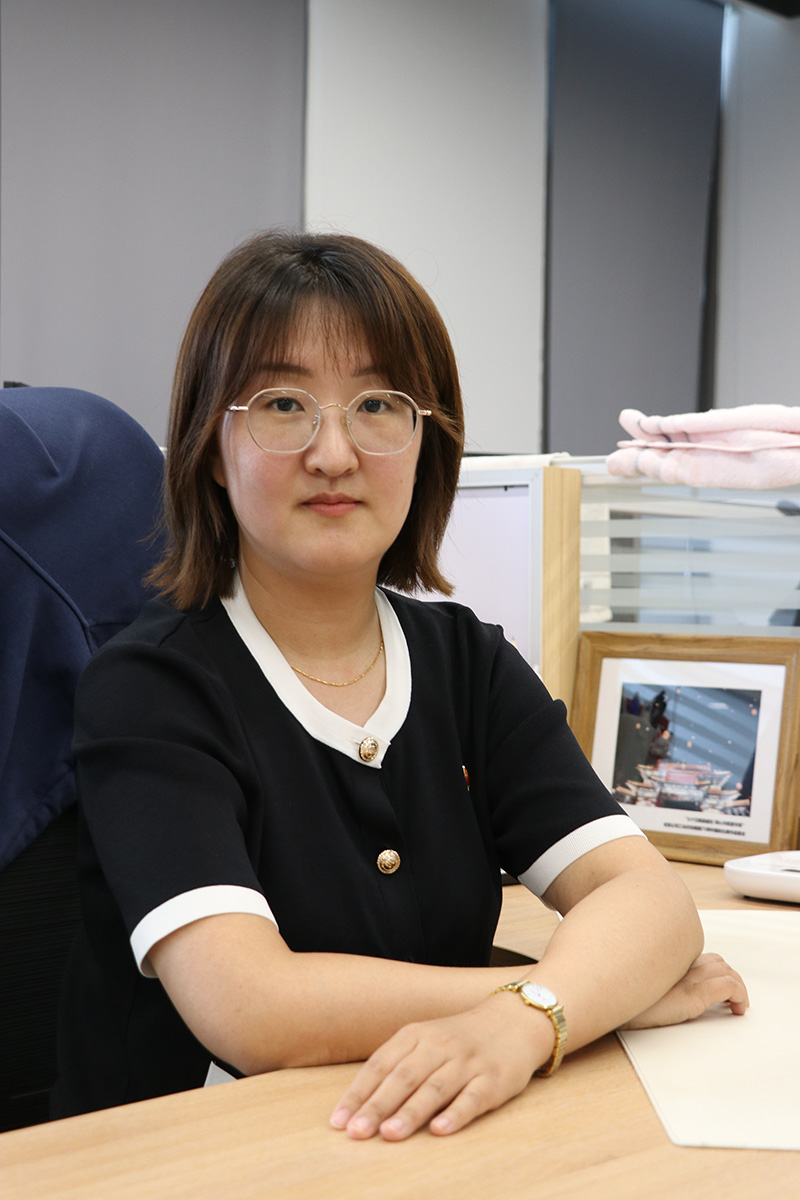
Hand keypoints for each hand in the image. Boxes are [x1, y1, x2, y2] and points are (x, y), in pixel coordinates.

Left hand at [329, 997, 549, 1140]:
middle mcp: (440, 1045)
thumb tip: (360, 1102)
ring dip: (410, 1112)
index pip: (381, 1065)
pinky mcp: (494, 1079)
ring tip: (389, 1134)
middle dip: (377, 1106)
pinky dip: (456, 1114)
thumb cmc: (461, 1038)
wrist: (515, 1020)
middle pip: (403, 1077)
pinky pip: (473, 1098)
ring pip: (435, 1088)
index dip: (359, 1093)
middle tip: (356, 1132)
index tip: (338, 1122)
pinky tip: (440, 1130)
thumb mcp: (426, 1039)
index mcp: (417, 1034)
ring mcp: (468, 1062)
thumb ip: (398, 1065)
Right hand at [620, 952, 748, 1030]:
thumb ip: (653, 981)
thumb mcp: (638, 987)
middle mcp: (679, 963)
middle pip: (716, 961)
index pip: (699, 956)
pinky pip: (729, 986)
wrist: (611, 1004)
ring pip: (725, 970)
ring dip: (736, 986)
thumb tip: (658, 992)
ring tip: (736, 1004)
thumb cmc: (619, 998)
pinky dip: (740, 995)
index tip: (717, 986)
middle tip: (731, 997)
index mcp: (667, 961)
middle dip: (728, 977)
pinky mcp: (694, 993)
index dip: (712, 970)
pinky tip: (737, 1008)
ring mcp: (688, 976)